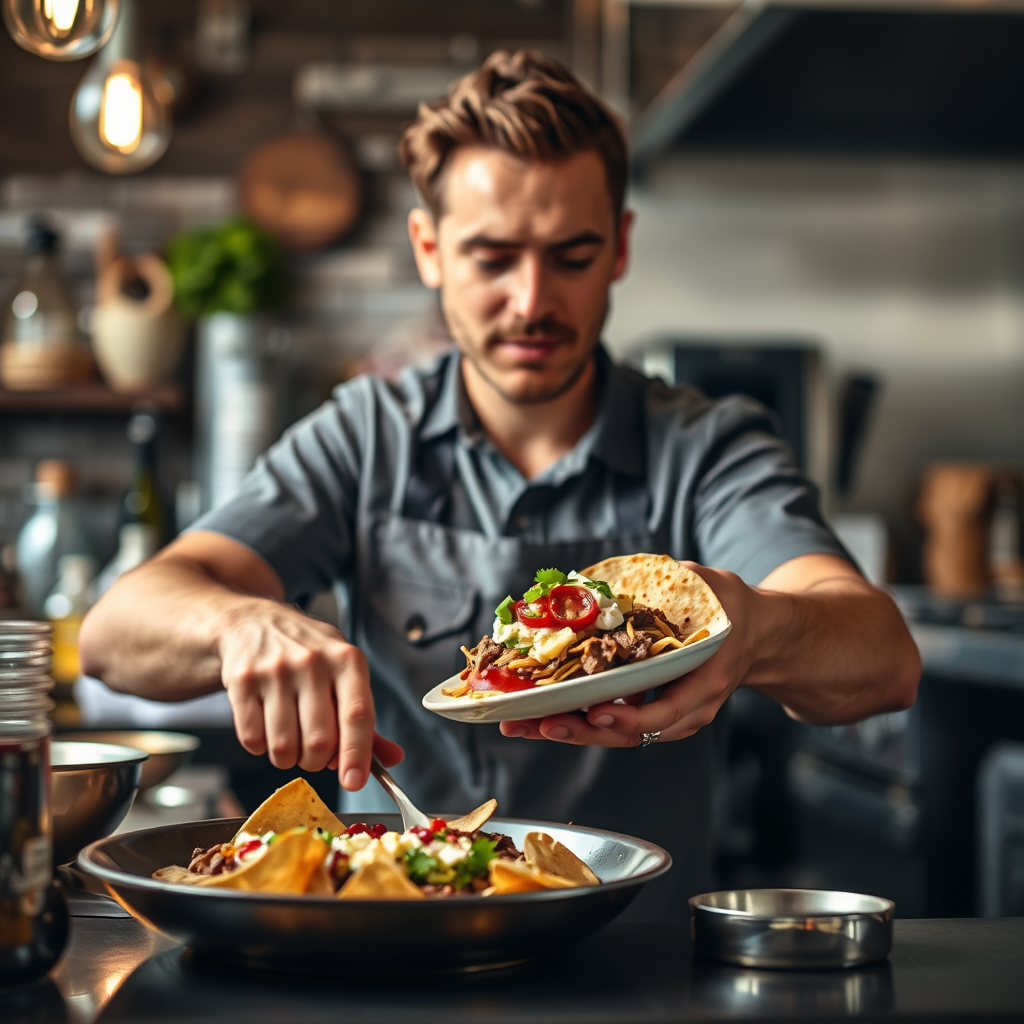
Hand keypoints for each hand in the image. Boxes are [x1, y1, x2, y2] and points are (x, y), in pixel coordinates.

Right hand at [216, 599, 402, 788]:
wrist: (255, 623)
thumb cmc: (308, 654)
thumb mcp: (343, 672)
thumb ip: (364, 719)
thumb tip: (393, 759)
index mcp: (347, 660)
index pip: (357, 715)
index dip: (357, 754)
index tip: (353, 781)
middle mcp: (312, 662)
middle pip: (319, 741)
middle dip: (317, 761)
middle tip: (314, 751)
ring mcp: (275, 671)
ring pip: (284, 747)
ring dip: (288, 758)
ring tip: (290, 738)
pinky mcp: (242, 681)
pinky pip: (252, 739)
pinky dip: (261, 747)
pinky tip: (266, 726)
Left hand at [498, 563, 756, 747]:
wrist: (756, 635)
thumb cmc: (729, 608)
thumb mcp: (707, 587)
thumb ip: (668, 585)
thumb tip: (612, 579)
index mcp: (707, 678)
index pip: (667, 709)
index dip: (629, 716)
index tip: (594, 712)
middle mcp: (689, 707)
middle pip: (632, 732)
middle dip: (581, 731)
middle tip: (537, 724)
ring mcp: (671, 715)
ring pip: (617, 734)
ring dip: (569, 729)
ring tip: (522, 723)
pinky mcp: (653, 712)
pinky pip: (614, 722)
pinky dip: (578, 719)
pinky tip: (539, 712)